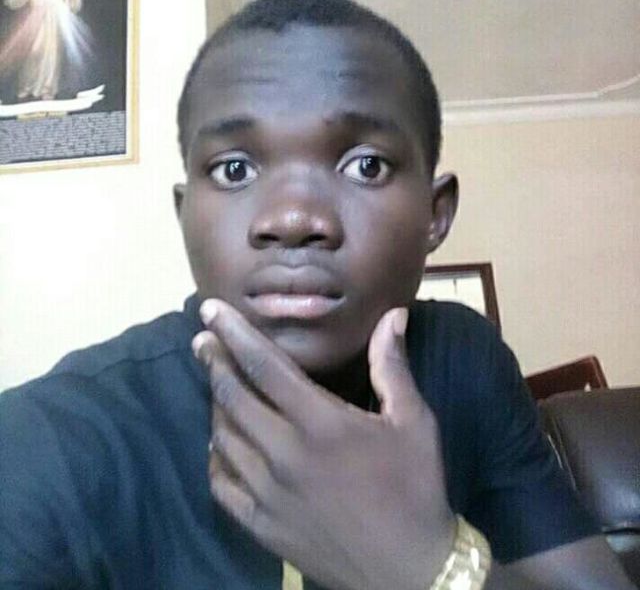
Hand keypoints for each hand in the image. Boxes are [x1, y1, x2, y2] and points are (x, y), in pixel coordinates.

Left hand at [193, 300, 455, 589]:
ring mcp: (267, 493)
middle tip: (202, 340)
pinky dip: (215, 457)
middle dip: (214, 361)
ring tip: (216, 384)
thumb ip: (393, 366)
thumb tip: (393, 315)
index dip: (235, 334)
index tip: (210, 310)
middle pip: (233, 397)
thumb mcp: (413, 421)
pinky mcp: (261, 526)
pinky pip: (222, 484)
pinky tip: (218, 443)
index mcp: (321, 423)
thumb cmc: (415, 487)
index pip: (264, 366)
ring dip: (215, 404)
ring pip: (223, 437)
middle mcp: (284, 454)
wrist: (410, 570)